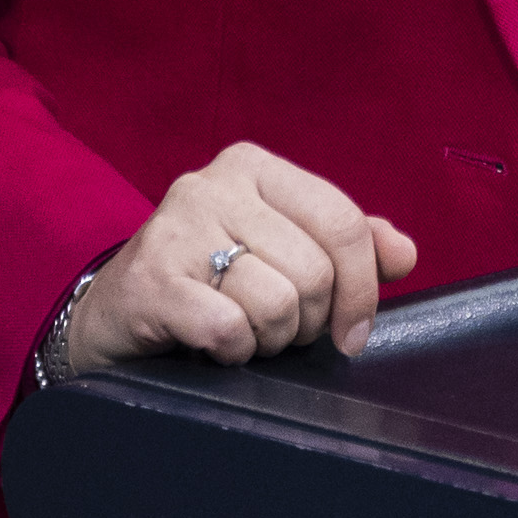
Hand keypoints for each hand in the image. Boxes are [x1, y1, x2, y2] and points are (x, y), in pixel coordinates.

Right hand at [63, 141, 419, 372]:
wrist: (112, 314)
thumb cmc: (208, 280)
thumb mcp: (279, 249)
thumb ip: (345, 244)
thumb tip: (405, 254)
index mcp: (254, 167)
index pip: (344, 222)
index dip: (363, 288)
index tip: (353, 332)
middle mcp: (212, 184)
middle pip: (315, 270)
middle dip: (308, 320)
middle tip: (278, 330)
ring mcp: (176, 229)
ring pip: (278, 302)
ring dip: (270, 339)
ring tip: (243, 332)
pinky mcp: (151, 281)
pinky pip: (230, 329)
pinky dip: (234, 351)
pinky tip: (215, 344)